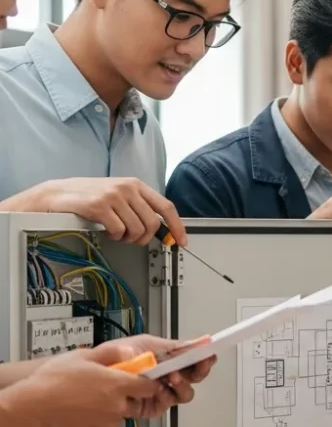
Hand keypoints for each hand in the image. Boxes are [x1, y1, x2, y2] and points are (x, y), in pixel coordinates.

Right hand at [0, 345, 170, 426]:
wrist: (28, 411)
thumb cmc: (50, 383)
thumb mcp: (81, 357)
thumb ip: (111, 354)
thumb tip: (130, 352)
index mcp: (118, 385)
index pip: (149, 387)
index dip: (145, 384)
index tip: (141, 383)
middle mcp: (117, 407)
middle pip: (132, 404)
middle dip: (121, 399)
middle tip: (98, 393)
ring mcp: (107, 426)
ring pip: (114, 419)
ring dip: (105, 414)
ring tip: (80, 406)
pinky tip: (74, 419)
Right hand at [17, 177, 185, 245]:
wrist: (56, 194)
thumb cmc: (89, 196)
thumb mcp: (119, 195)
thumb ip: (139, 207)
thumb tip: (162, 228)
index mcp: (136, 185)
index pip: (166, 207)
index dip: (176, 226)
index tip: (181, 241)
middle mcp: (127, 188)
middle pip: (152, 223)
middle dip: (145, 237)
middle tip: (133, 239)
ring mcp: (113, 196)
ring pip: (137, 229)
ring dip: (128, 238)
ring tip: (117, 233)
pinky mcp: (99, 206)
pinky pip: (118, 231)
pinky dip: (115, 237)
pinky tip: (106, 231)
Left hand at [98, 334, 215, 417]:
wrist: (92, 374)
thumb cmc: (115, 356)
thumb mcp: (146, 343)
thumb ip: (175, 345)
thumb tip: (201, 340)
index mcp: (169, 357)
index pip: (195, 358)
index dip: (205, 357)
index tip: (210, 354)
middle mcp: (168, 374)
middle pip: (195, 377)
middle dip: (198, 371)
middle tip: (194, 366)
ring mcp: (161, 391)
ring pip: (184, 394)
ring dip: (181, 386)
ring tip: (171, 378)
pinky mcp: (150, 407)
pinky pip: (166, 406)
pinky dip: (163, 398)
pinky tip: (156, 391)